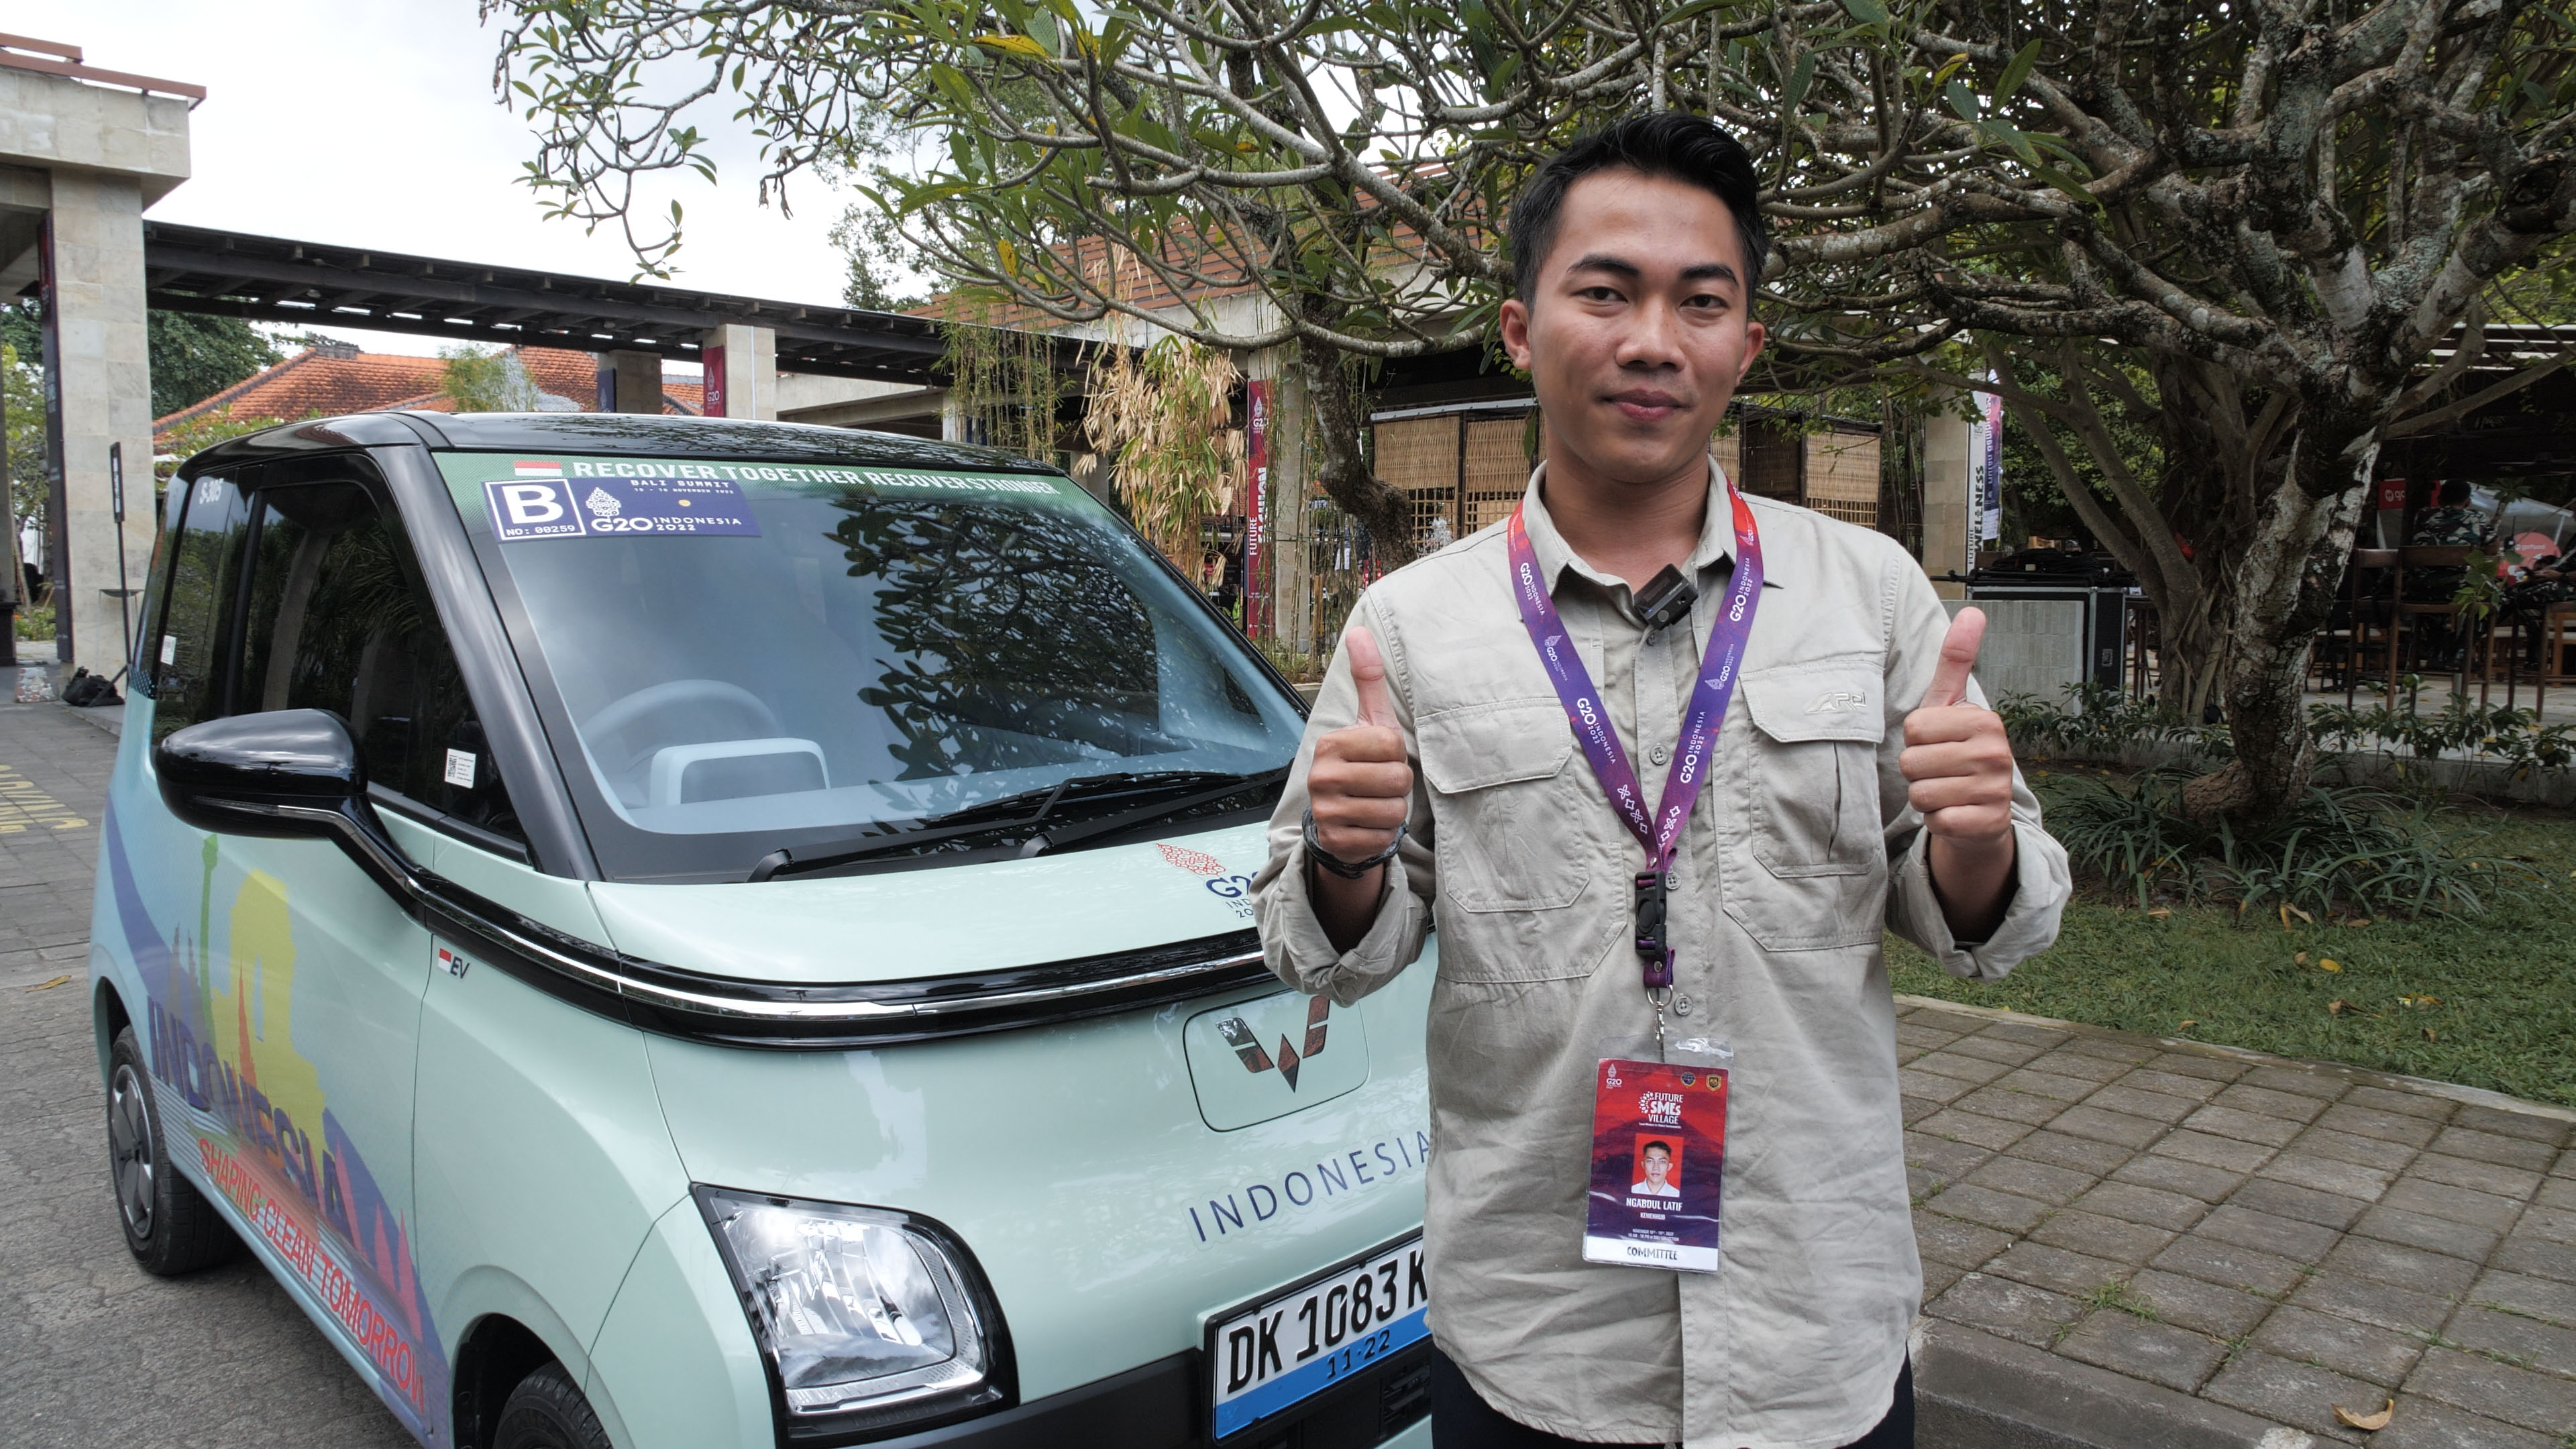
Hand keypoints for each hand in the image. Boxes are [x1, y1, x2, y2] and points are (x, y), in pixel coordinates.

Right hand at [1308, 626, 1413, 863]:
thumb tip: (1359, 630)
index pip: (1392, 746)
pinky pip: (1381, 838)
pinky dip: (1382, 835)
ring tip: (1375, 805)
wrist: (1341, 820)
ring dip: (1393, 812)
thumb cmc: (1363, 764)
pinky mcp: (1334, 841)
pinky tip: (1368, 826)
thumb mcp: (1370, 721)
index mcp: (1331, 743)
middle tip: (1380, 785)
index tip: (1381, 760)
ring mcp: (1325, 811)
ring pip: (1392, 811)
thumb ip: (1367, 677)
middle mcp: (1321, 776)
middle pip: (1396, 780)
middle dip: (1399, 786)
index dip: (1398, 756)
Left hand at [1900, 608, 2015, 843]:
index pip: (1913, 728)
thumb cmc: (1959, 752)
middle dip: (1917, 770)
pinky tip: (1955, 812)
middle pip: (1911, 761)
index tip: (1938, 743)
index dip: (1916, 739)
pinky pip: (1935, 820)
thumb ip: (1957, 660)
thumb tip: (1971, 611)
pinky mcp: (1986, 823)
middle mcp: (1996, 753)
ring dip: (1925, 796)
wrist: (1982, 812)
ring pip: (1920, 793)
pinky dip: (1937, 820)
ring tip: (1947, 790)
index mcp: (1984, 720)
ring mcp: (1994, 790)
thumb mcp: (1953, 704)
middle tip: (1942, 770)